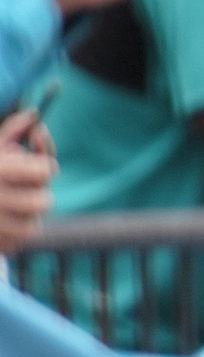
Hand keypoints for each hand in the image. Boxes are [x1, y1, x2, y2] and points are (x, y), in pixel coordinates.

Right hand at [0, 113, 52, 253]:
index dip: (44, 166)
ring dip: (25, 215)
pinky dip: (12, 232)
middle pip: (44, 201)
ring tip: (6, 205)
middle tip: (25, 188)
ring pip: (33, 225)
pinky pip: (18, 241)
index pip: (44, 171)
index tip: (39, 166)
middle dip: (37, 193)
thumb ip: (12, 131)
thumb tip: (36, 116)